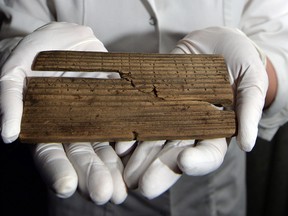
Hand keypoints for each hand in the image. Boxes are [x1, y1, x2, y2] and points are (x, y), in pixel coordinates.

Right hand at [1, 22, 126, 203]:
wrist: (64, 41)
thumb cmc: (34, 54)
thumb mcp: (15, 71)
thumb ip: (10, 99)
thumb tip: (8, 133)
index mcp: (46, 125)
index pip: (51, 154)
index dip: (57, 171)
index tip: (66, 187)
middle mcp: (73, 127)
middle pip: (82, 156)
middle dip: (93, 176)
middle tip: (106, 194)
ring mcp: (96, 117)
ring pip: (105, 146)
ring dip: (113, 168)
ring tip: (122, 188)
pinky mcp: (114, 104)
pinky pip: (124, 122)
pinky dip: (129, 137)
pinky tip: (134, 152)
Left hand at [120, 26, 267, 198]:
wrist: (214, 42)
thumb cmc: (239, 59)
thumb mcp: (250, 80)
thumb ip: (249, 108)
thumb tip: (247, 144)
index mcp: (216, 130)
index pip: (208, 153)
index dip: (198, 160)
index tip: (184, 162)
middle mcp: (191, 127)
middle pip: (175, 153)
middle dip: (160, 169)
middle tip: (145, 185)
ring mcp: (171, 115)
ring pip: (155, 140)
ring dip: (140, 156)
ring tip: (125, 169)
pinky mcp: (155, 100)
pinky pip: (142, 116)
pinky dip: (131, 129)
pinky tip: (119, 141)